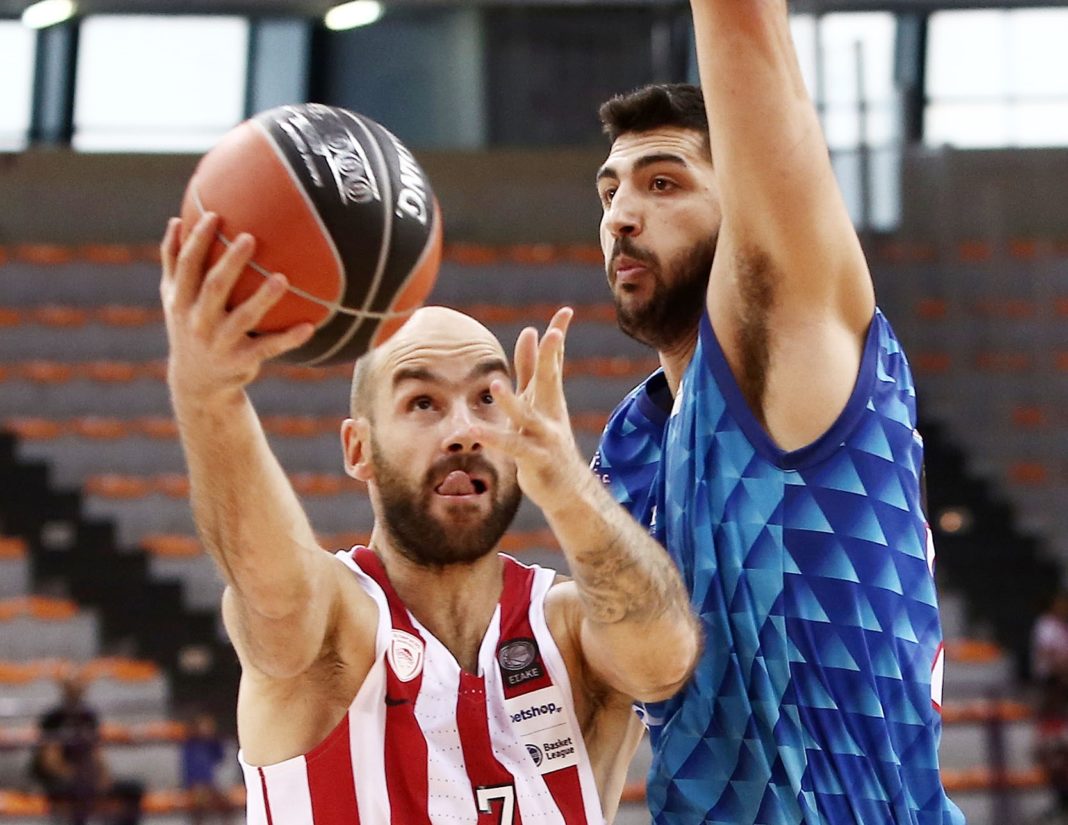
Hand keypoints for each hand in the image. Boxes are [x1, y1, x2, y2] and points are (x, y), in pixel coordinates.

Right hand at [159, 213, 313, 405]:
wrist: (197, 382)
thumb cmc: (189, 326)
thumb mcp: (174, 299)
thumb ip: (173, 263)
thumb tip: (176, 220)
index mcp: (180, 301)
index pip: (186, 266)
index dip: (197, 242)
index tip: (213, 216)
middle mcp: (197, 322)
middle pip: (213, 288)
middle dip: (230, 264)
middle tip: (250, 237)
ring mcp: (219, 343)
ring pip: (243, 319)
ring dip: (262, 299)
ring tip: (282, 278)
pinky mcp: (241, 361)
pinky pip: (267, 348)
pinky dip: (288, 339)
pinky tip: (309, 326)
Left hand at [476, 307, 593, 511]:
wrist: (568, 489)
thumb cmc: (547, 440)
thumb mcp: (539, 402)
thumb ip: (532, 369)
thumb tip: (531, 331)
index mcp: (549, 397)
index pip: (555, 361)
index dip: (559, 336)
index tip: (566, 311)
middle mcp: (550, 413)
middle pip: (550, 381)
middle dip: (551, 357)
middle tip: (553, 333)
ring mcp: (544, 437)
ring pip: (527, 416)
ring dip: (512, 402)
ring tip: (495, 386)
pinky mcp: (535, 460)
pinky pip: (512, 448)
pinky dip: (493, 438)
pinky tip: (474, 430)